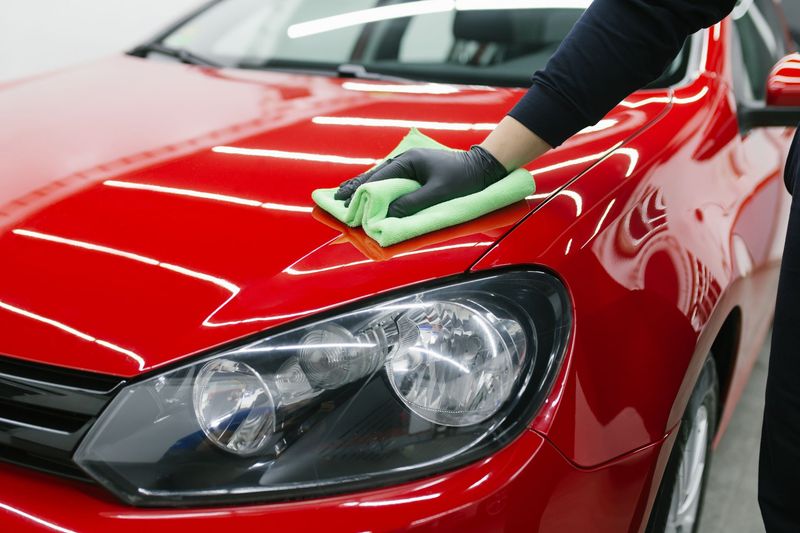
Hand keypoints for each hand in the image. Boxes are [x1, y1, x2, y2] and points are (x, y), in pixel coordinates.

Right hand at [334, 145, 508, 217]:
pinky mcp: (413, 173)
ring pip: (379, 178)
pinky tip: (366, 194)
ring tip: (344, 198)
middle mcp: (404, 160)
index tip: (345, 204)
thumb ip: (413, 203)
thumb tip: (389, 213)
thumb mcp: (439, 193)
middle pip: (373, 176)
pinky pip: (389, 181)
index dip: (361, 193)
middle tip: (336, 201)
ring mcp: (408, 166)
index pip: (378, 178)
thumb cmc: (463, 179)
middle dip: (355, 188)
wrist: (482, 168)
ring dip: (363, 189)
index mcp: (408, 161)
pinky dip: (375, 188)